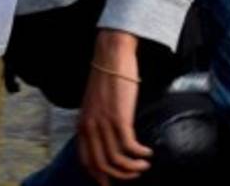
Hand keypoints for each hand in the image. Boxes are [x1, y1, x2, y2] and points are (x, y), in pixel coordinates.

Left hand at [77, 30, 151, 184]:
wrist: (111, 55)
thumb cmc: (107, 78)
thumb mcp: (95, 105)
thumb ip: (97, 122)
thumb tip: (108, 140)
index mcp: (81, 125)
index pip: (86, 161)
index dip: (99, 176)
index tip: (112, 182)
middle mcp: (89, 127)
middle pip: (100, 166)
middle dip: (118, 177)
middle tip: (134, 176)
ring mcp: (103, 124)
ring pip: (116, 161)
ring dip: (133, 169)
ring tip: (144, 166)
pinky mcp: (119, 118)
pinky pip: (129, 147)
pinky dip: (140, 155)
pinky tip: (148, 152)